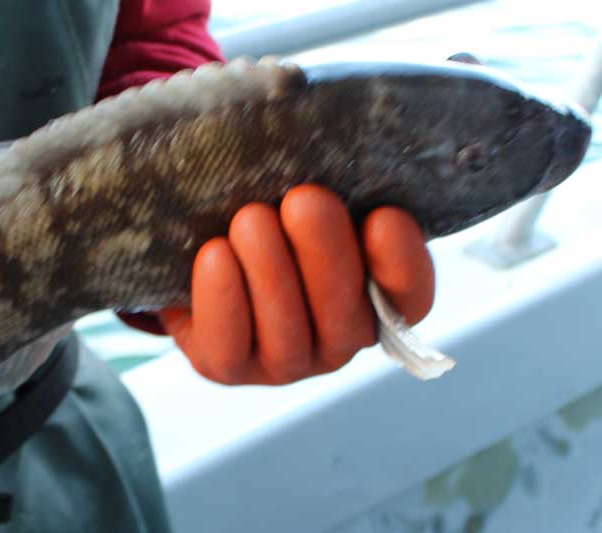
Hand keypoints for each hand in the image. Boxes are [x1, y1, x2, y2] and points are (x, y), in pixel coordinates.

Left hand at [120, 184, 433, 384]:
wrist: (196, 247)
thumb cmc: (262, 211)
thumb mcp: (297, 189)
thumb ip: (325, 172)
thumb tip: (310, 110)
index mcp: (371, 299)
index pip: (409, 300)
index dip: (404, 266)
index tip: (385, 217)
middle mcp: (334, 339)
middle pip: (347, 317)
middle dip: (325, 256)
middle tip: (304, 201)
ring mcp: (283, 361)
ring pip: (288, 334)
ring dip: (271, 274)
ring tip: (250, 219)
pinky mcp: (226, 366)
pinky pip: (228, 345)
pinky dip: (224, 298)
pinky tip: (215, 254)